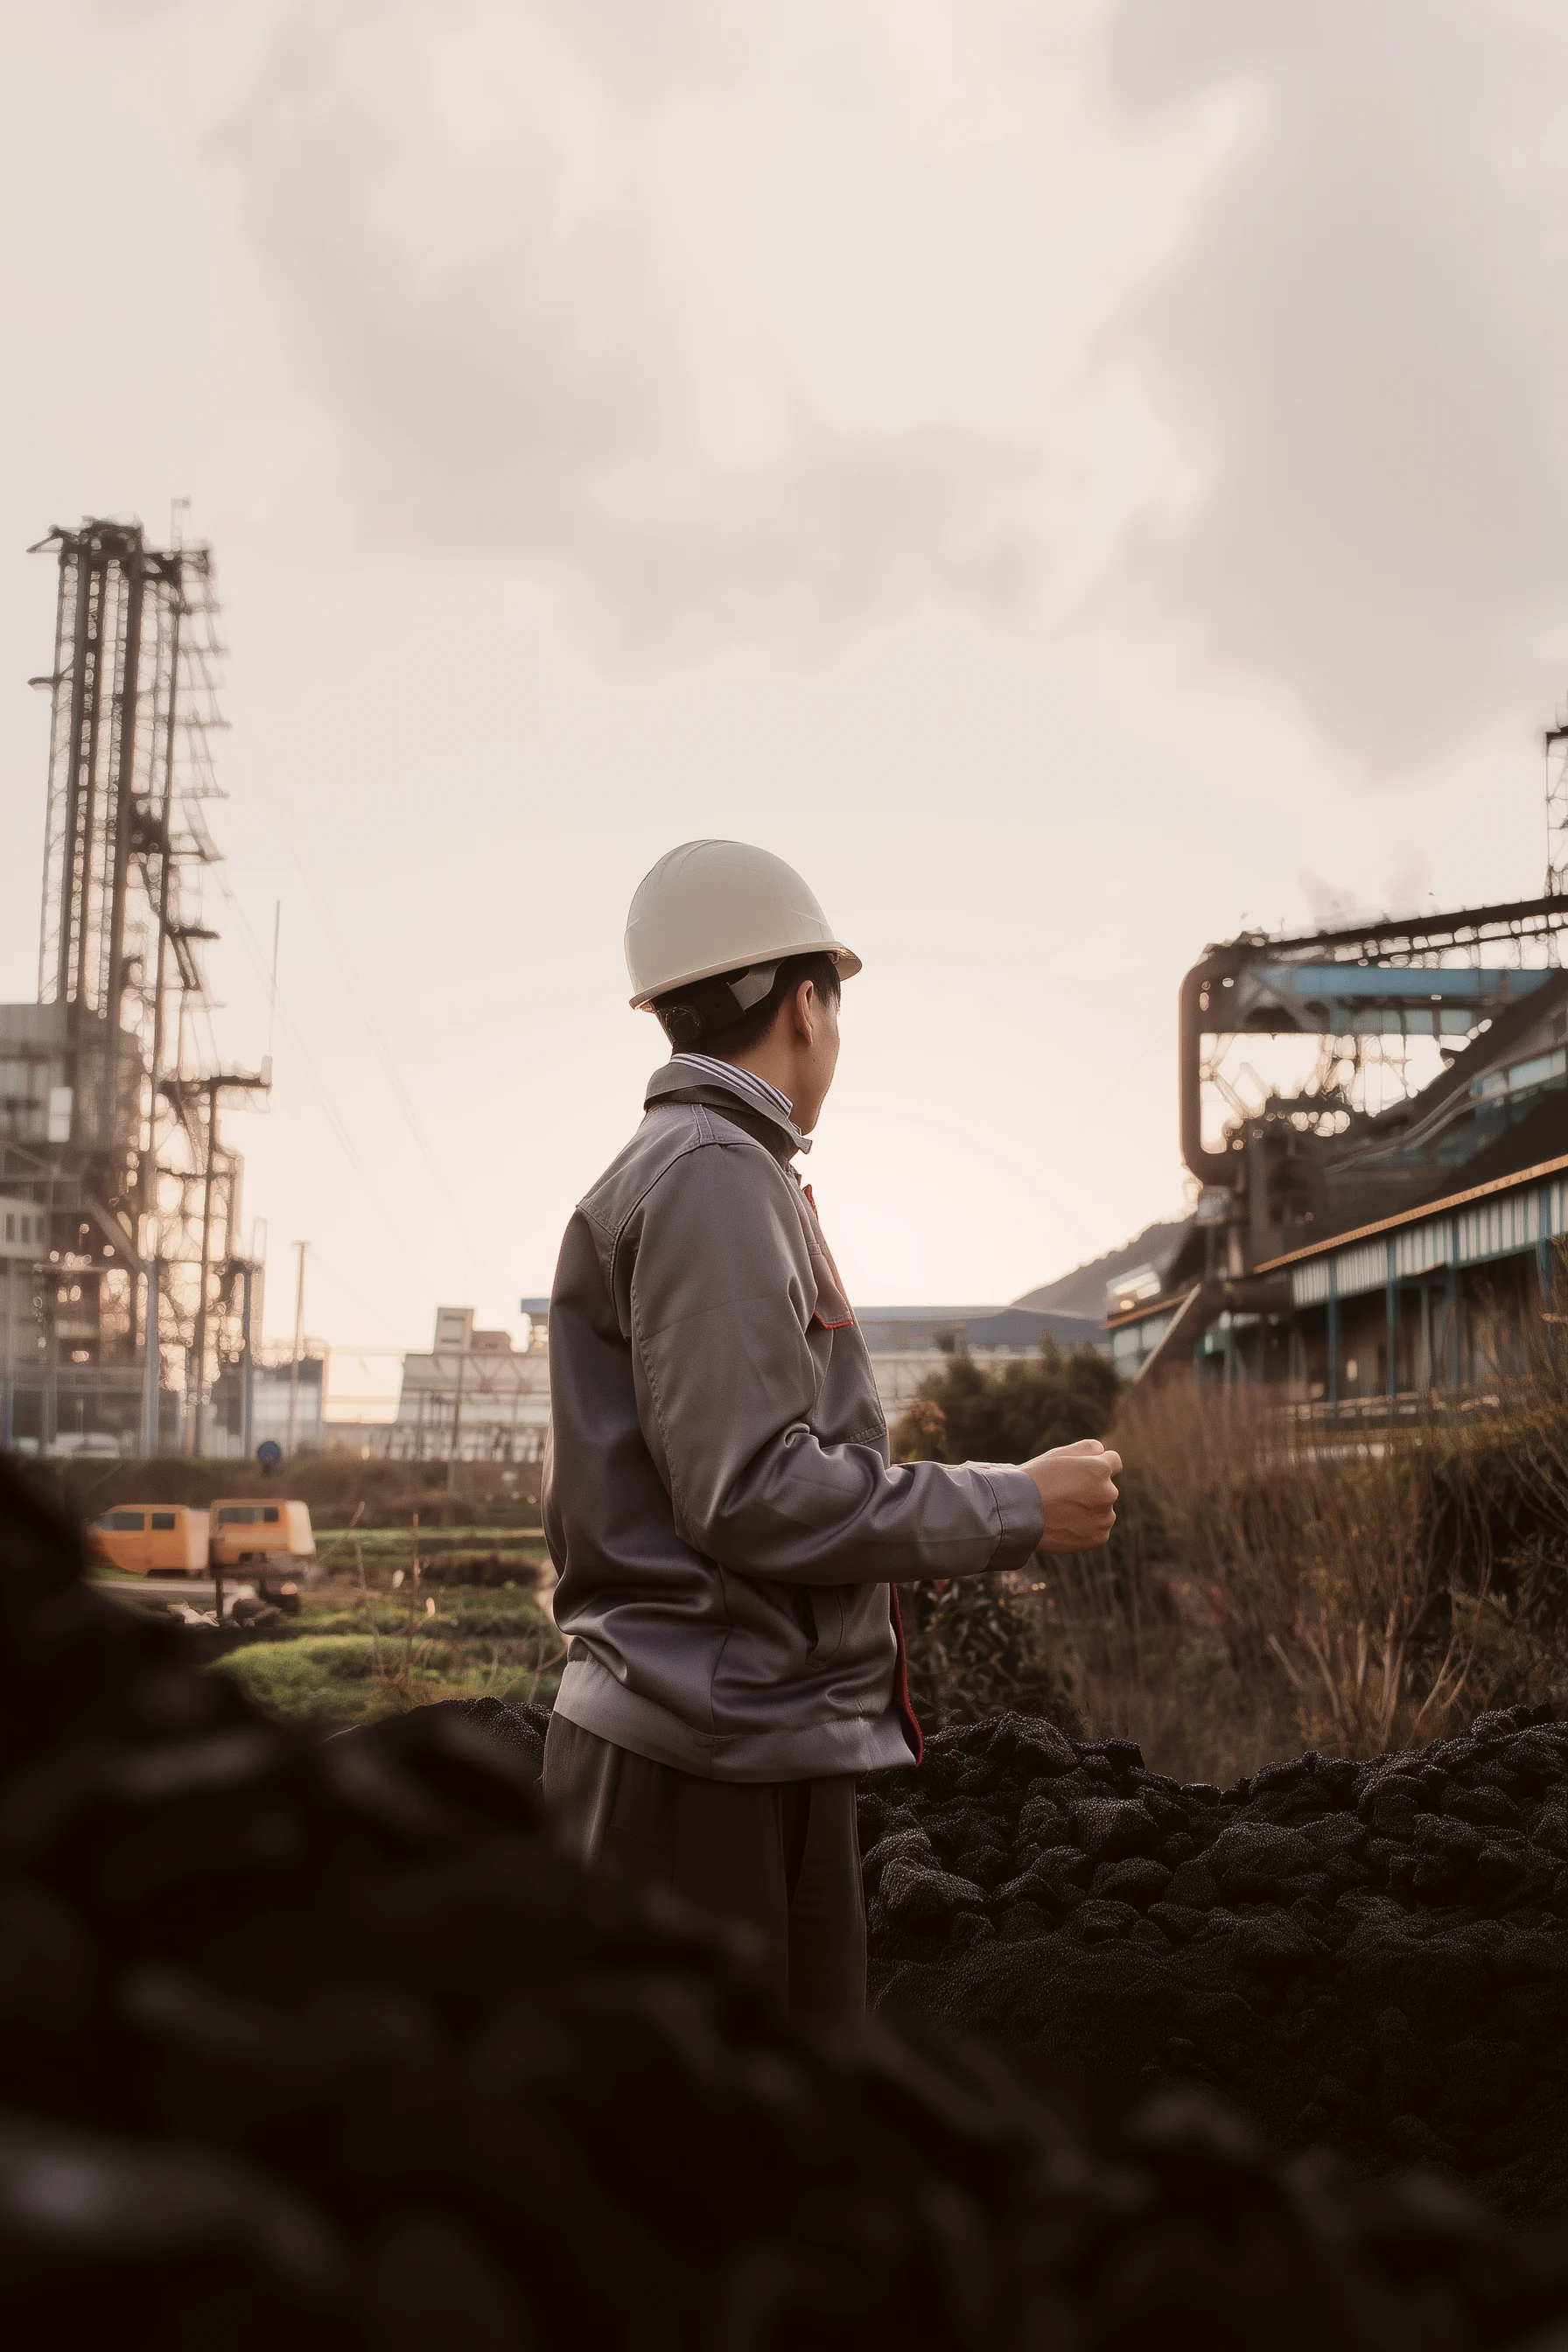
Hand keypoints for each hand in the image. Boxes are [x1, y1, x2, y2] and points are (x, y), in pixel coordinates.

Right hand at [1023, 1437, 1120, 1554]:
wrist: (1019, 1513)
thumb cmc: (1036, 1480)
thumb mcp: (1058, 1454)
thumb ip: (1086, 1448)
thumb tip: (1102, 1452)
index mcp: (1101, 1469)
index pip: (1114, 1462)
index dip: (1097, 1465)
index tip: (1083, 1472)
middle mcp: (1109, 1493)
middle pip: (1106, 1488)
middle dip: (1092, 1489)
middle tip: (1064, 1494)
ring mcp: (1105, 1517)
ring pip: (1103, 1511)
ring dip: (1090, 1510)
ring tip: (1062, 1512)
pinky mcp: (1098, 1537)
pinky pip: (1098, 1530)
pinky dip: (1086, 1528)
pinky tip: (1065, 1525)